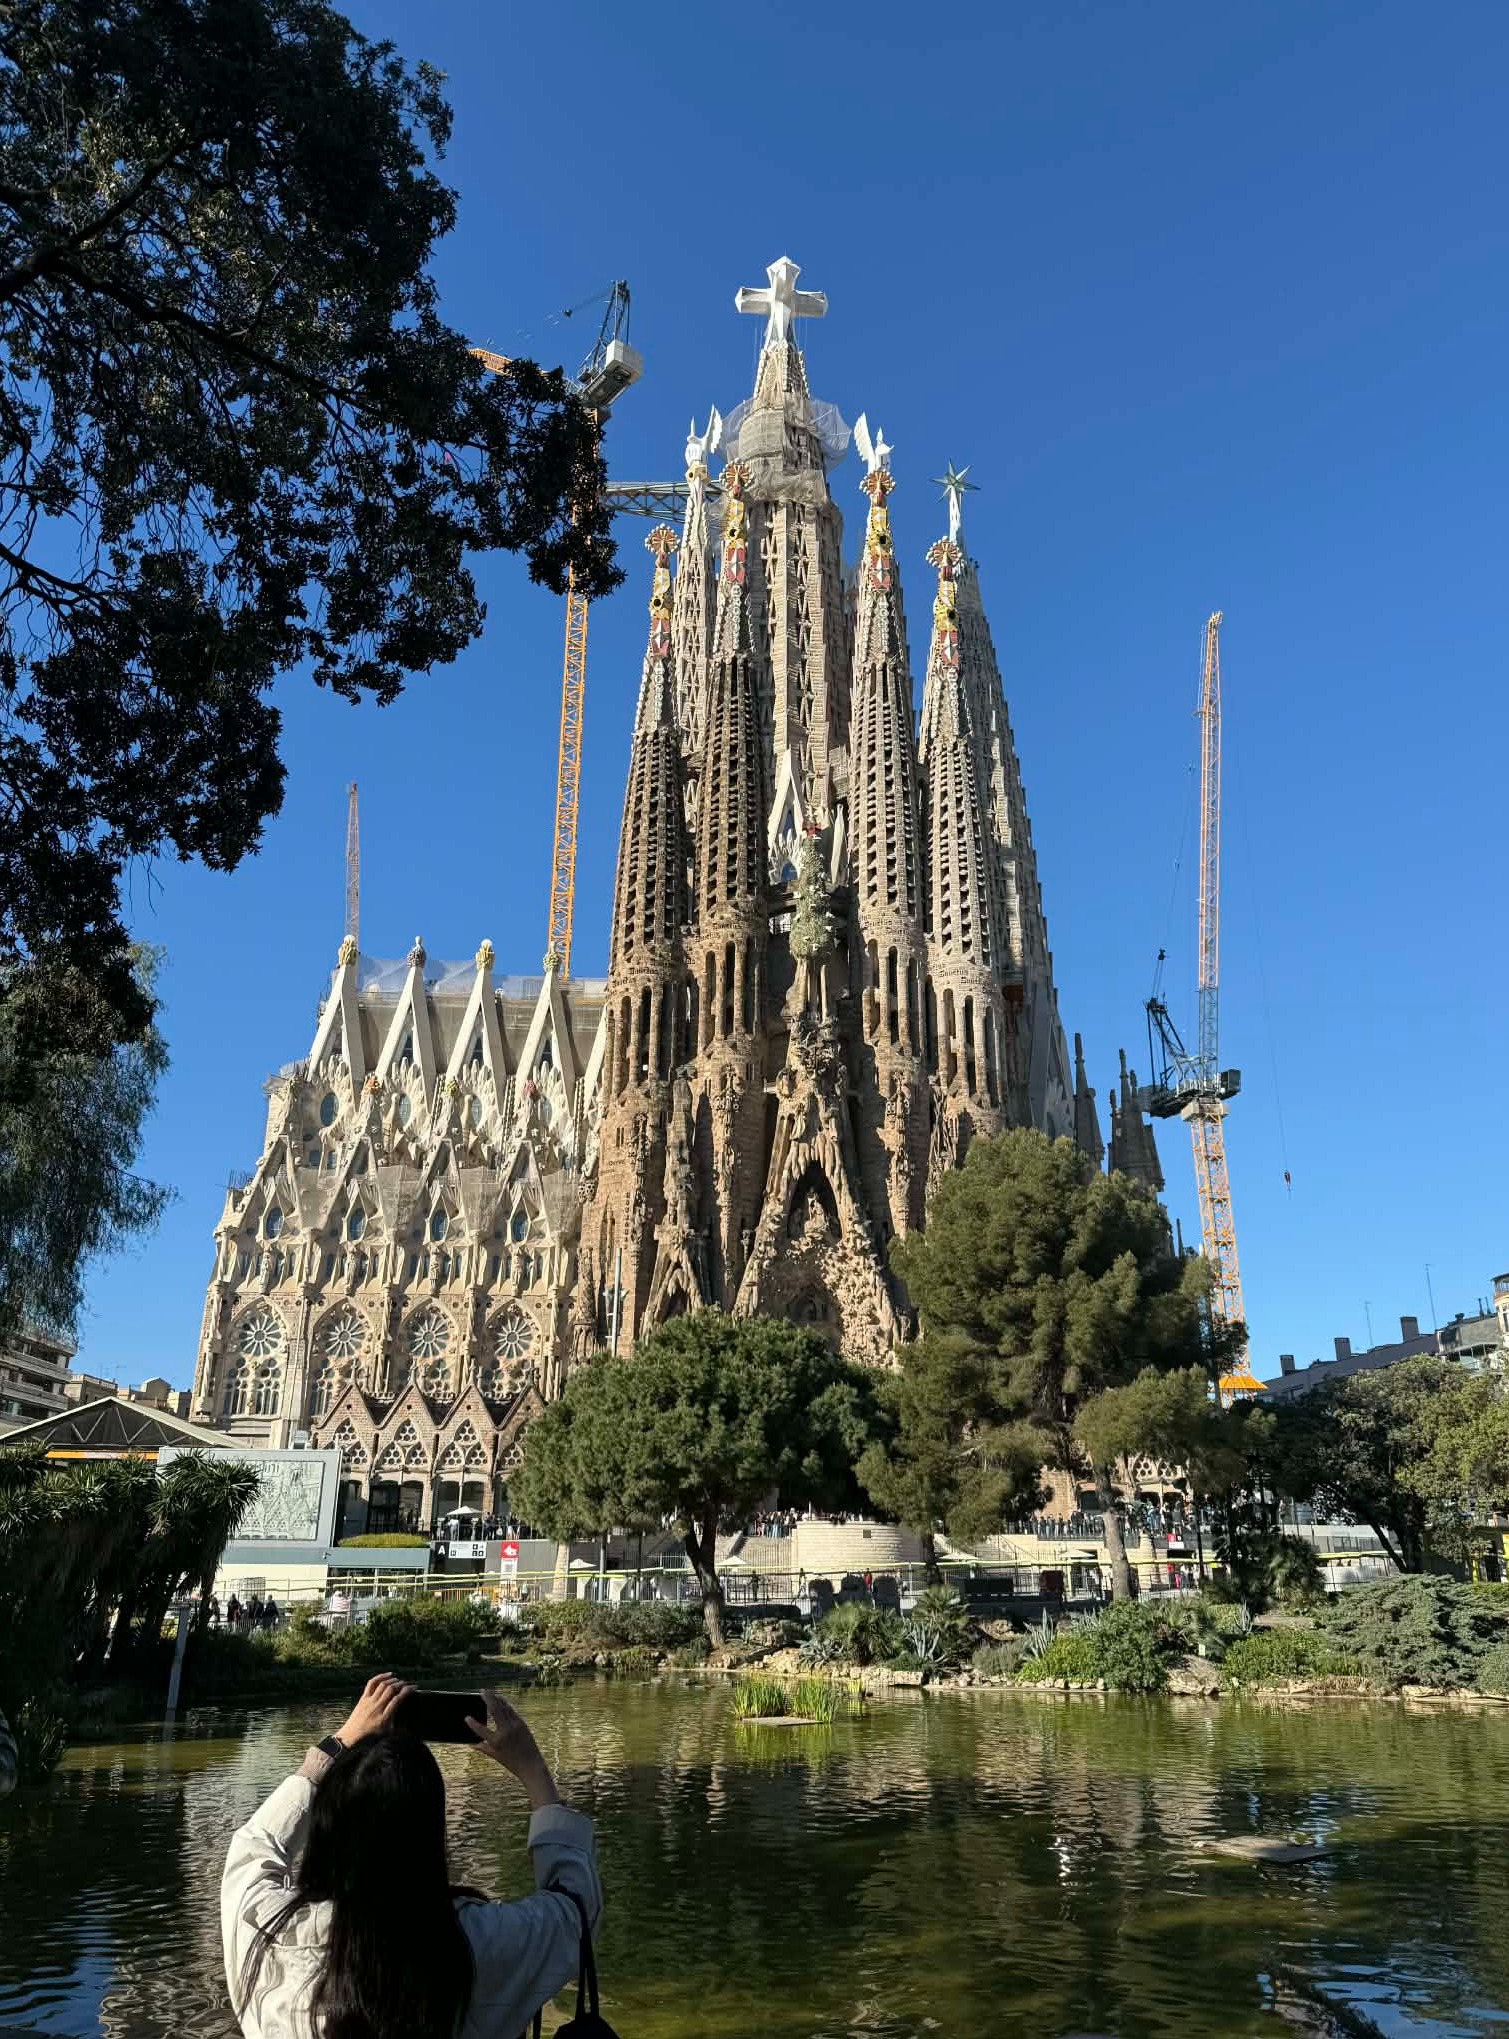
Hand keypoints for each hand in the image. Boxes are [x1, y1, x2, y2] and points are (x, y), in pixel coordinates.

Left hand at [336, 1672, 413, 1746]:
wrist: (350, 1736)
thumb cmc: (369, 1737)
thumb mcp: (386, 1734)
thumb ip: (398, 1729)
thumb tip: (410, 1727)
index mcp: (384, 1717)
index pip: (398, 1699)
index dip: (407, 1691)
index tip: (414, 1687)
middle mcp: (377, 1707)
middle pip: (391, 1689)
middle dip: (402, 1684)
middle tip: (408, 1683)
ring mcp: (369, 1701)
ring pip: (383, 1685)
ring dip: (393, 1680)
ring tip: (399, 1680)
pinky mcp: (363, 1698)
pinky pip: (372, 1683)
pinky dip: (380, 1676)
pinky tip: (388, 1674)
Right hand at [465, 1689, 559, 1807]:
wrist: (532, 1765)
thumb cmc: (513, 1764)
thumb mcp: (497, 1757)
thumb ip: (484, 1748)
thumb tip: (472, 1745)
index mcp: (497, 1741)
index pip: (481, 1730)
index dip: (473, 1724)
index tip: (466, 1717)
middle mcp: (505, 1731)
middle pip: (494, 1711)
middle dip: (488, 1699)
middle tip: (482, 1691)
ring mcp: (515, 1726)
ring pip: (504, 1708)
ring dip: (497, 1698)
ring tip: (490, 1692)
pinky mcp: (522, 1723)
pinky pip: (512, 1711)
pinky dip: (505, 1704)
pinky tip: (501, 1700)